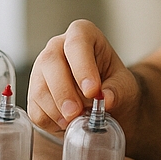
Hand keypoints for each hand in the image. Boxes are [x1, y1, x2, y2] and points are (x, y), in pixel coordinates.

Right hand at [27, 20, 141, 134]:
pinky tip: (67, 125)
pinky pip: (35, 109)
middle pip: (50, 62)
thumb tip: (106, 99)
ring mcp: (42, 70)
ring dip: (56, 110)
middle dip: (63, 91)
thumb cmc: (115, 87)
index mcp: (83, 35)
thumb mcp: (125, 86)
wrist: (107, 105)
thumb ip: (118, 90)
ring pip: (39, 87)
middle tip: (77, 113)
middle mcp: (57, 48)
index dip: (82, 67)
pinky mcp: (35, 94)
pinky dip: (51, 122)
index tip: (92, 91)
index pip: (77, 42)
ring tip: (76, 122)